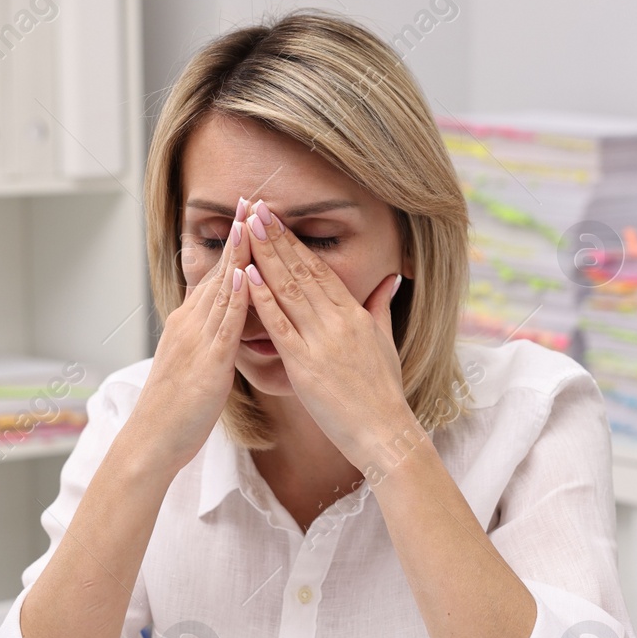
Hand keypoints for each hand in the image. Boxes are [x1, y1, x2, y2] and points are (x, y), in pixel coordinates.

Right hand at [125, 201, 251, 470]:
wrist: (152, 441)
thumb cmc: (175, 411)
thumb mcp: (193, 365)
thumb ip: (209, 340)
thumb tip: (225, 326)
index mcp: (189, 324)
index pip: (214, 276)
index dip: (231, 245)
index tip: (244, 215)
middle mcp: (190, 324)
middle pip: (217, 271)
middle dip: (235, 236)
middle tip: (250, 199)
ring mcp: (197, 340)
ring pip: (221, 289)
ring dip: (237, 253)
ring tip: (251, 220)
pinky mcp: (207, 361)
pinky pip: (224, 324)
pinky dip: (235, 296)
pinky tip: (245, 273)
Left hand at [242, 200, 417, 471]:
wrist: (384, 430)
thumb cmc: (384, 392)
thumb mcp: (385, 342)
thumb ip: (381, 308)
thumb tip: (390, 280)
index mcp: (354, 314)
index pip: (320, 269)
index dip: (297, 242)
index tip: (278, 218)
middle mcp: (338, 320)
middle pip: (302, 270)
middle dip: (277, 237)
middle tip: (257, 208)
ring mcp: (321, 340)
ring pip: (289, 289)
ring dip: (266, 256)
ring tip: (248, 228)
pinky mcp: (305, 364)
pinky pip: (280, 325)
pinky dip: (262, 299)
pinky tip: (246, 276)